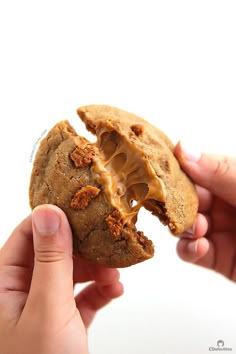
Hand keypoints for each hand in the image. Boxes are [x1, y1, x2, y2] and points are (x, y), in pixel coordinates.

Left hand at [0, 205, 122, 353]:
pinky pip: (81, 297)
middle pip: (53, 253)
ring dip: (95, 271)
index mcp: (3, 284)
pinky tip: (115, 291)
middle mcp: (20, 292)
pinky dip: (99, 292)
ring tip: (115, 275)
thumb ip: (50, 259)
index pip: (26, 235)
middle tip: (106, 244)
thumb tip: (49, 212)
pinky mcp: (62, 322)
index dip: (54, 220)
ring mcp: (42, 307)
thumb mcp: (47, 308)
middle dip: (82, 249)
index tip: (82, 211)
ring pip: (70, 274)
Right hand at [175, 142, 235, 281]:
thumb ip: (221, 172)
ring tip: (196, 227)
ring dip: (184, 224)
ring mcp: (222, 230)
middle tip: (171, 202)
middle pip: (189, 196)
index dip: (180, 168)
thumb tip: (182, 149)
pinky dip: (188, 248)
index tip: (161, 169)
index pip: (201, 167)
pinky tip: (198, 245)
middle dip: (178, 199)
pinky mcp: (219, 258)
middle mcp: (228, 202)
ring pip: (186, 223)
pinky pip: (192, 250)